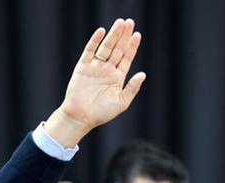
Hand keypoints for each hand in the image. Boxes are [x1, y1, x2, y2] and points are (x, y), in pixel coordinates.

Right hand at [45, 18, 145, 146]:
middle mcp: (107, 70)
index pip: (126, 58)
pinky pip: (89, 51)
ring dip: (113, 35)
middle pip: (117, 49)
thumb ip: (132, 88)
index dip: (132, 46)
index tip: (137, 35)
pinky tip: (101, 32)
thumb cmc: (101, 113)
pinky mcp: (82, 67)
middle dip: (124, 36)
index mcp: (117, 78)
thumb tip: (143, 74)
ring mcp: (95, 68)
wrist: (81, 117)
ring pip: (105, 47)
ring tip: (120, 23)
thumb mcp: (121, 102)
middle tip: (129, 22)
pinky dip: (94, 41)